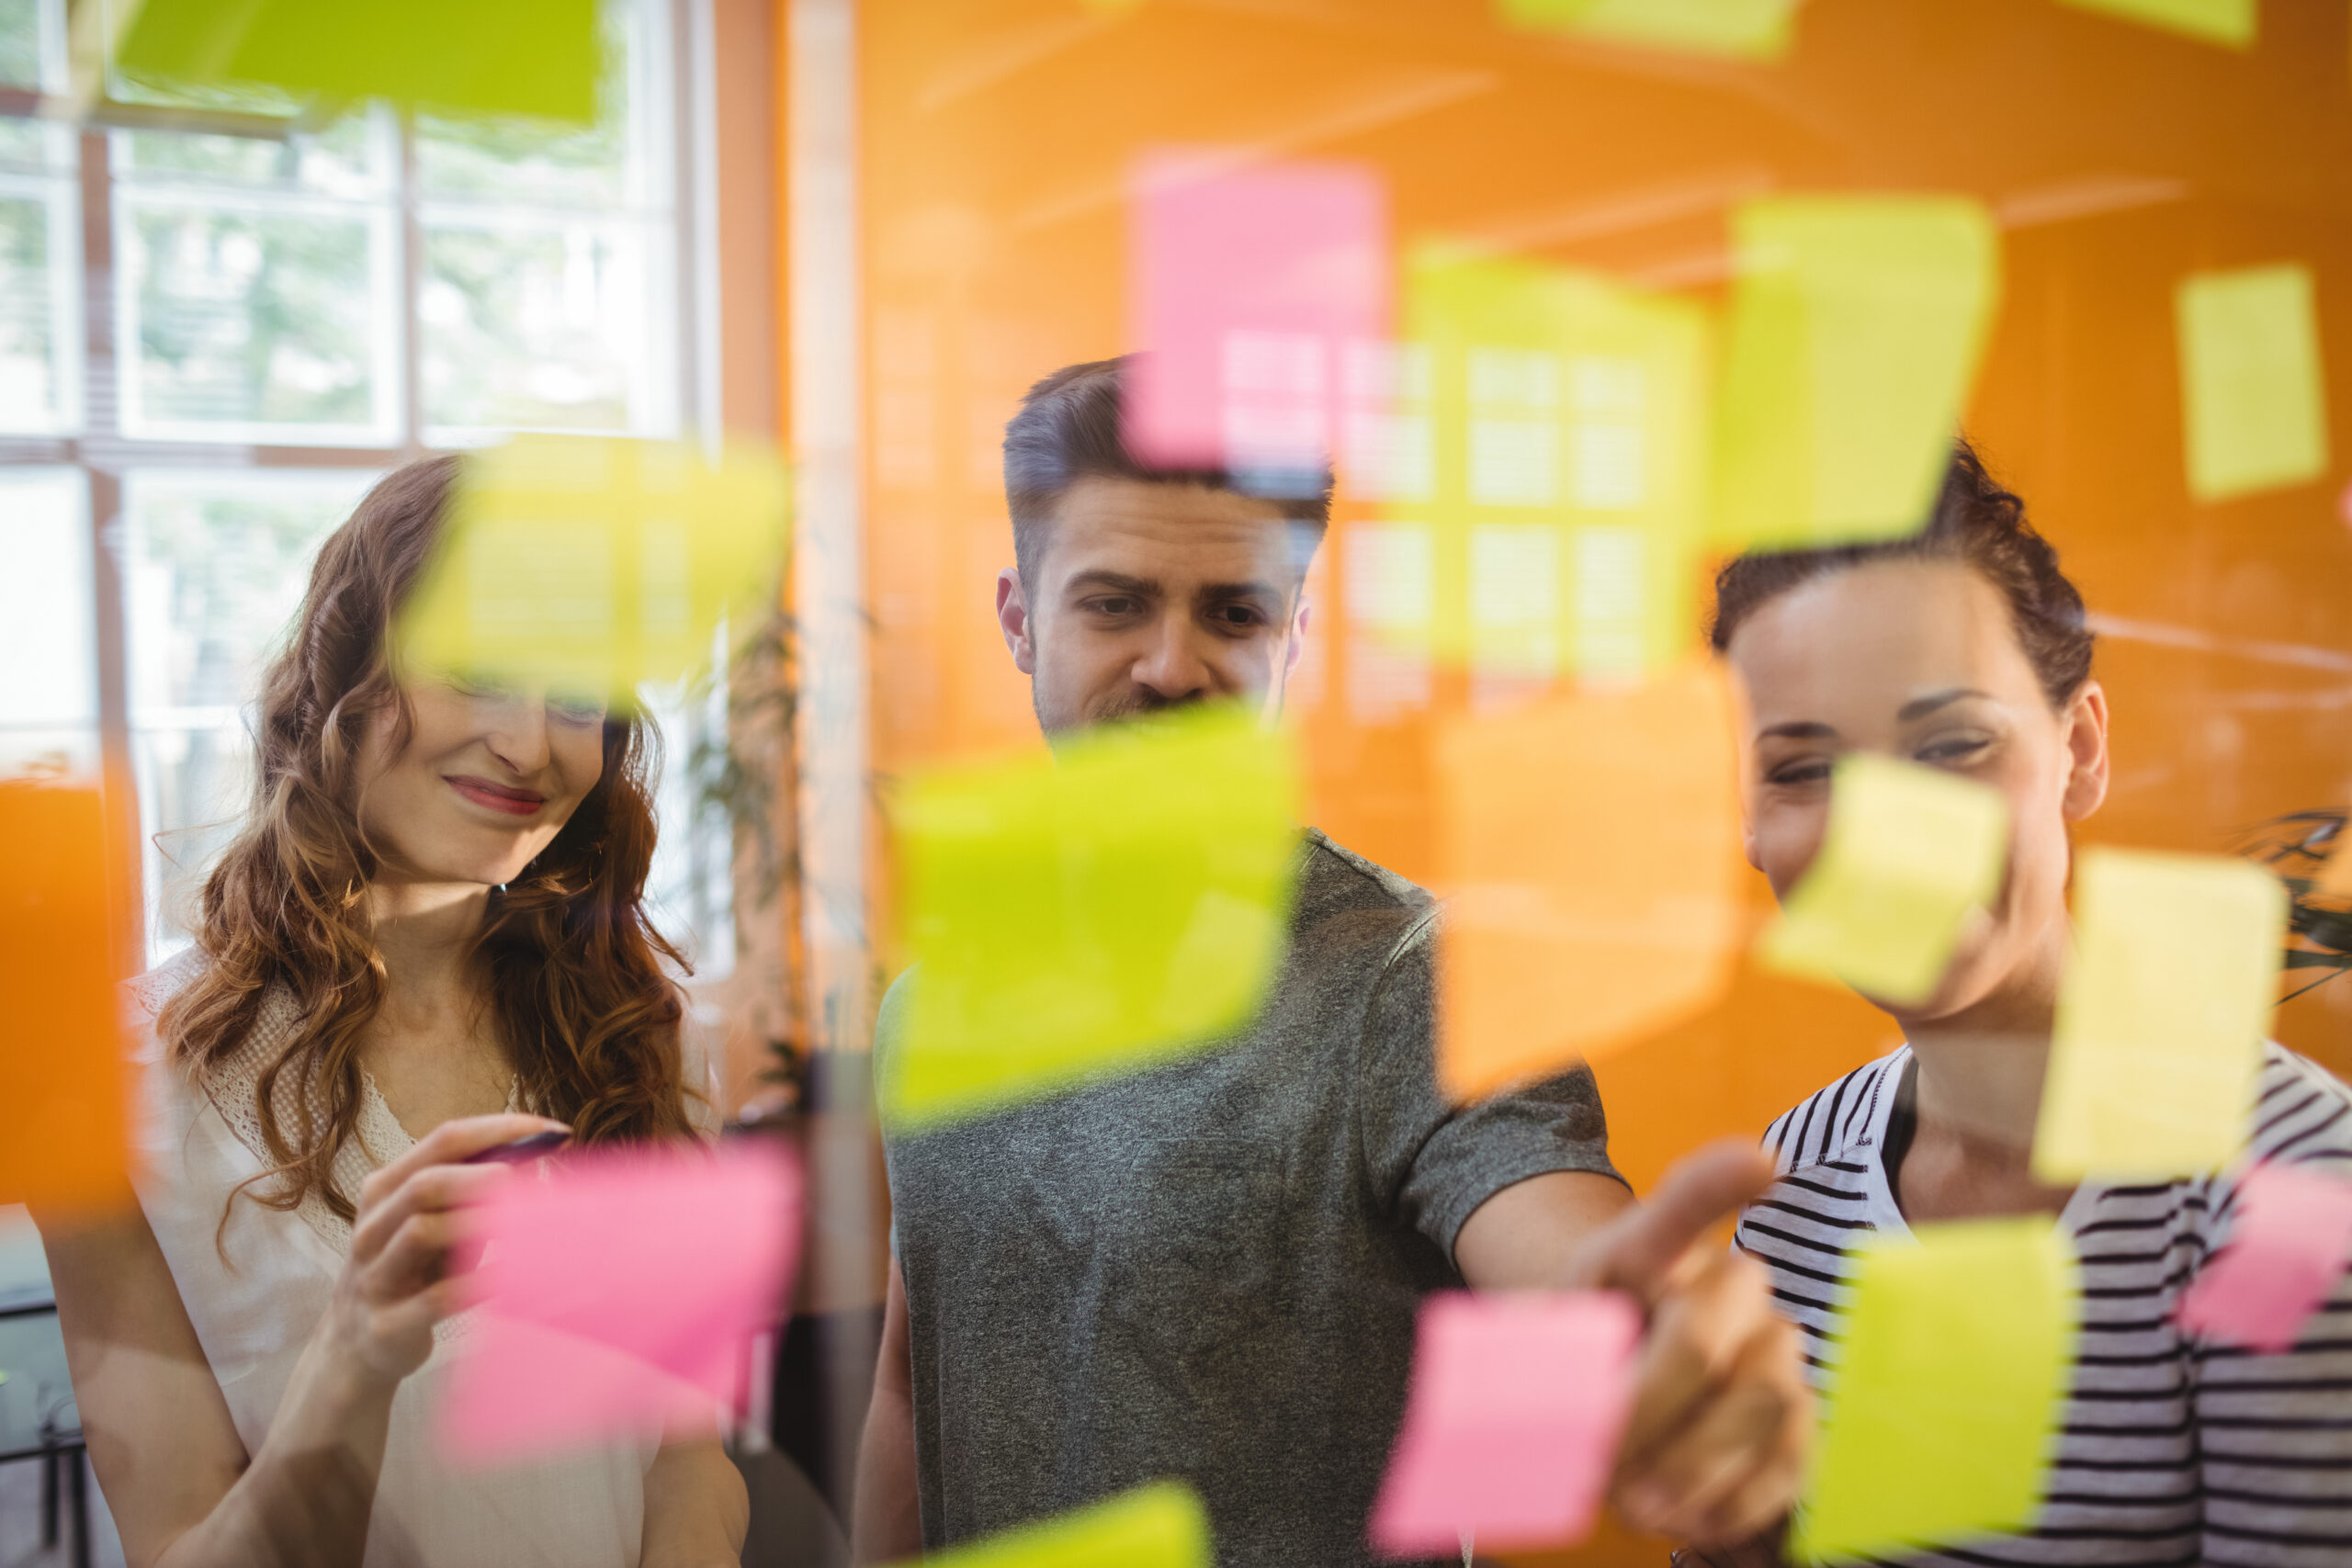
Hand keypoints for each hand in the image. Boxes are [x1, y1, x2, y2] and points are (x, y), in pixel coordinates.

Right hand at [319, 1113, 570, 1385]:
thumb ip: (470, 1191)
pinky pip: (438, 1297)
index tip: (551, 1131)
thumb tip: (537, 1157)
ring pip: (422, 1231)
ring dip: (479, 1220)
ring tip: (527, 1222)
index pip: (443, 1141)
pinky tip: (512, 1276)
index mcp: (385, 1190)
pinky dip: (479, 1281)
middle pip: (426, 1183)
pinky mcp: (387, 1323)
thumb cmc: (412, 1271)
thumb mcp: (434, 1223)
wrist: (356, 1347)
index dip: (500, 1129)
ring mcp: (374, 1275)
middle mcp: (373, 1227)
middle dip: (484, 1174)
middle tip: (534, 1176)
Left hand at [1572, 1140, 1808, 1547]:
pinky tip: (1693, 1520)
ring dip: (1696, 1465)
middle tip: (1600, 1466)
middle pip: (1702, 1341)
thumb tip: (1563, 1426)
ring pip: (1763, 1401)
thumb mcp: (1541, 1352)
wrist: (1618, 1378)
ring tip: (1640, 1505)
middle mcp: (1729, 1282)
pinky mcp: (1802, 1408)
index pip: (1683, 1205)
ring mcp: (1776, 1341)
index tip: (1759, 1162)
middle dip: (1647, 1413)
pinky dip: (1741, 1499)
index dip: (1721, 1181)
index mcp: (1647, 1250)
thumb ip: (1546, 1375)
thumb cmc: (1581, 1354)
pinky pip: (1794, 1454)